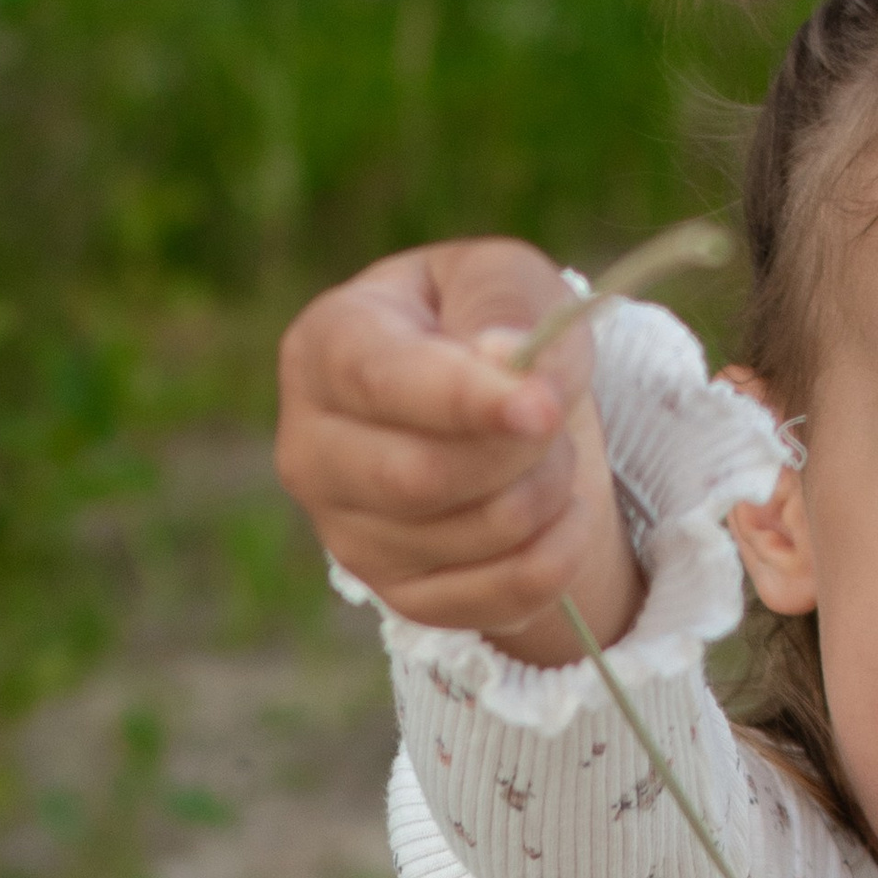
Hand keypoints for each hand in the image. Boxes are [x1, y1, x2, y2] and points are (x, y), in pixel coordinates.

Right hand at [274, 237, 642, 665]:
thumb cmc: (485, 323)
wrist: (492, 406)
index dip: (461, 398)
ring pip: (467, 537)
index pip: (378, 381)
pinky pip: (491, 599)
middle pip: (418, 476)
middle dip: (519, 449)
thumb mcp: (502, 278)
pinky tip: (565, 517)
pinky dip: (556, 558)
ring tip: (553, 454)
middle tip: (555, 416)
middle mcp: (311, 448)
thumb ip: (504, 306)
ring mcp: (344, 533)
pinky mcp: (396, 593)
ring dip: (547, 494)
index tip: (540, 406)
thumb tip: (508, 364)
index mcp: (323, 347)